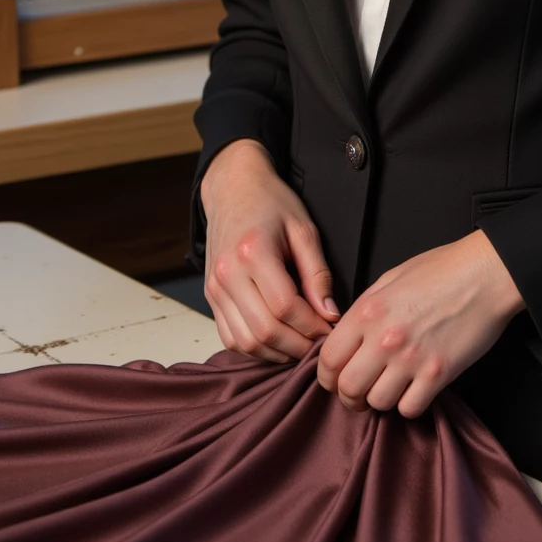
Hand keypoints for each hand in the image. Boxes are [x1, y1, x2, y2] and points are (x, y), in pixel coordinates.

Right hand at [200, 139, 338, 362]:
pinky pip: (230, 337)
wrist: (233, 189)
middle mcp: (229, 274)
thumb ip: (318, 273)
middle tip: (319, 346)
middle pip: (265, 330)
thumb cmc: (271, 203)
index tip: (331, 330)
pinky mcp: (210, 296)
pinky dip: (255, 348)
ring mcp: (215, 288)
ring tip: (301, 346)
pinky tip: (277, 342)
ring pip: (246, 341)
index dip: (312, 326)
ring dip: (276, 352)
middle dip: (297, 346)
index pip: (286, 307)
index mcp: (254, 252)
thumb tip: (330, 313)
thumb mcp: (304, 229)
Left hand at [316, 230, 524, 417]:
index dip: (327, 377)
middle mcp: (385, 337)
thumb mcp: (391, 278)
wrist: (485, 274)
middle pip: (348, 389)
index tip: (335, 380)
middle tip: (359, 394)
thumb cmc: (442, 270)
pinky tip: (415, 389)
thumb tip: (348, 338)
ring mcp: (412, 358)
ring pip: (378, 403)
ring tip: (391, 387)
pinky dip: (409, 404)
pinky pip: (410, 408)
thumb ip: (365, 310)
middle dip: (349, 396)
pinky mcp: (438, 374)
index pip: (328, 360)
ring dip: (381, 400)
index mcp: (368, 311)